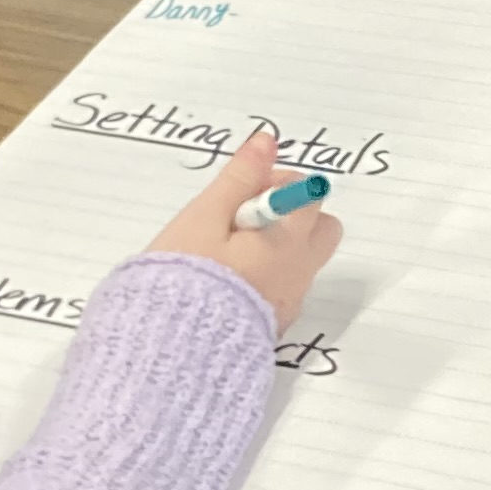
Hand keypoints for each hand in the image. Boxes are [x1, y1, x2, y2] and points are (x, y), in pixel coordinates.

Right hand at [147, 127, 341, 331]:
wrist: (171, 347)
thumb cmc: (186, 276)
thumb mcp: (205, 217)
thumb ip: (239, 178)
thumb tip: (267, 142)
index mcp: (289, 240)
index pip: (308, 192)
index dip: (274, 183)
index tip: (238, 196)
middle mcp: (300, 271)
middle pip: (319, 228)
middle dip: (290, 215)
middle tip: (241, 221)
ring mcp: (289, 301)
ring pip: (300, 260)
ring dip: (276, 247)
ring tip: (227, 253)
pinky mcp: (274, 324)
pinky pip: (282, 287)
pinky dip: (265, 275)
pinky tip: (227, 281)